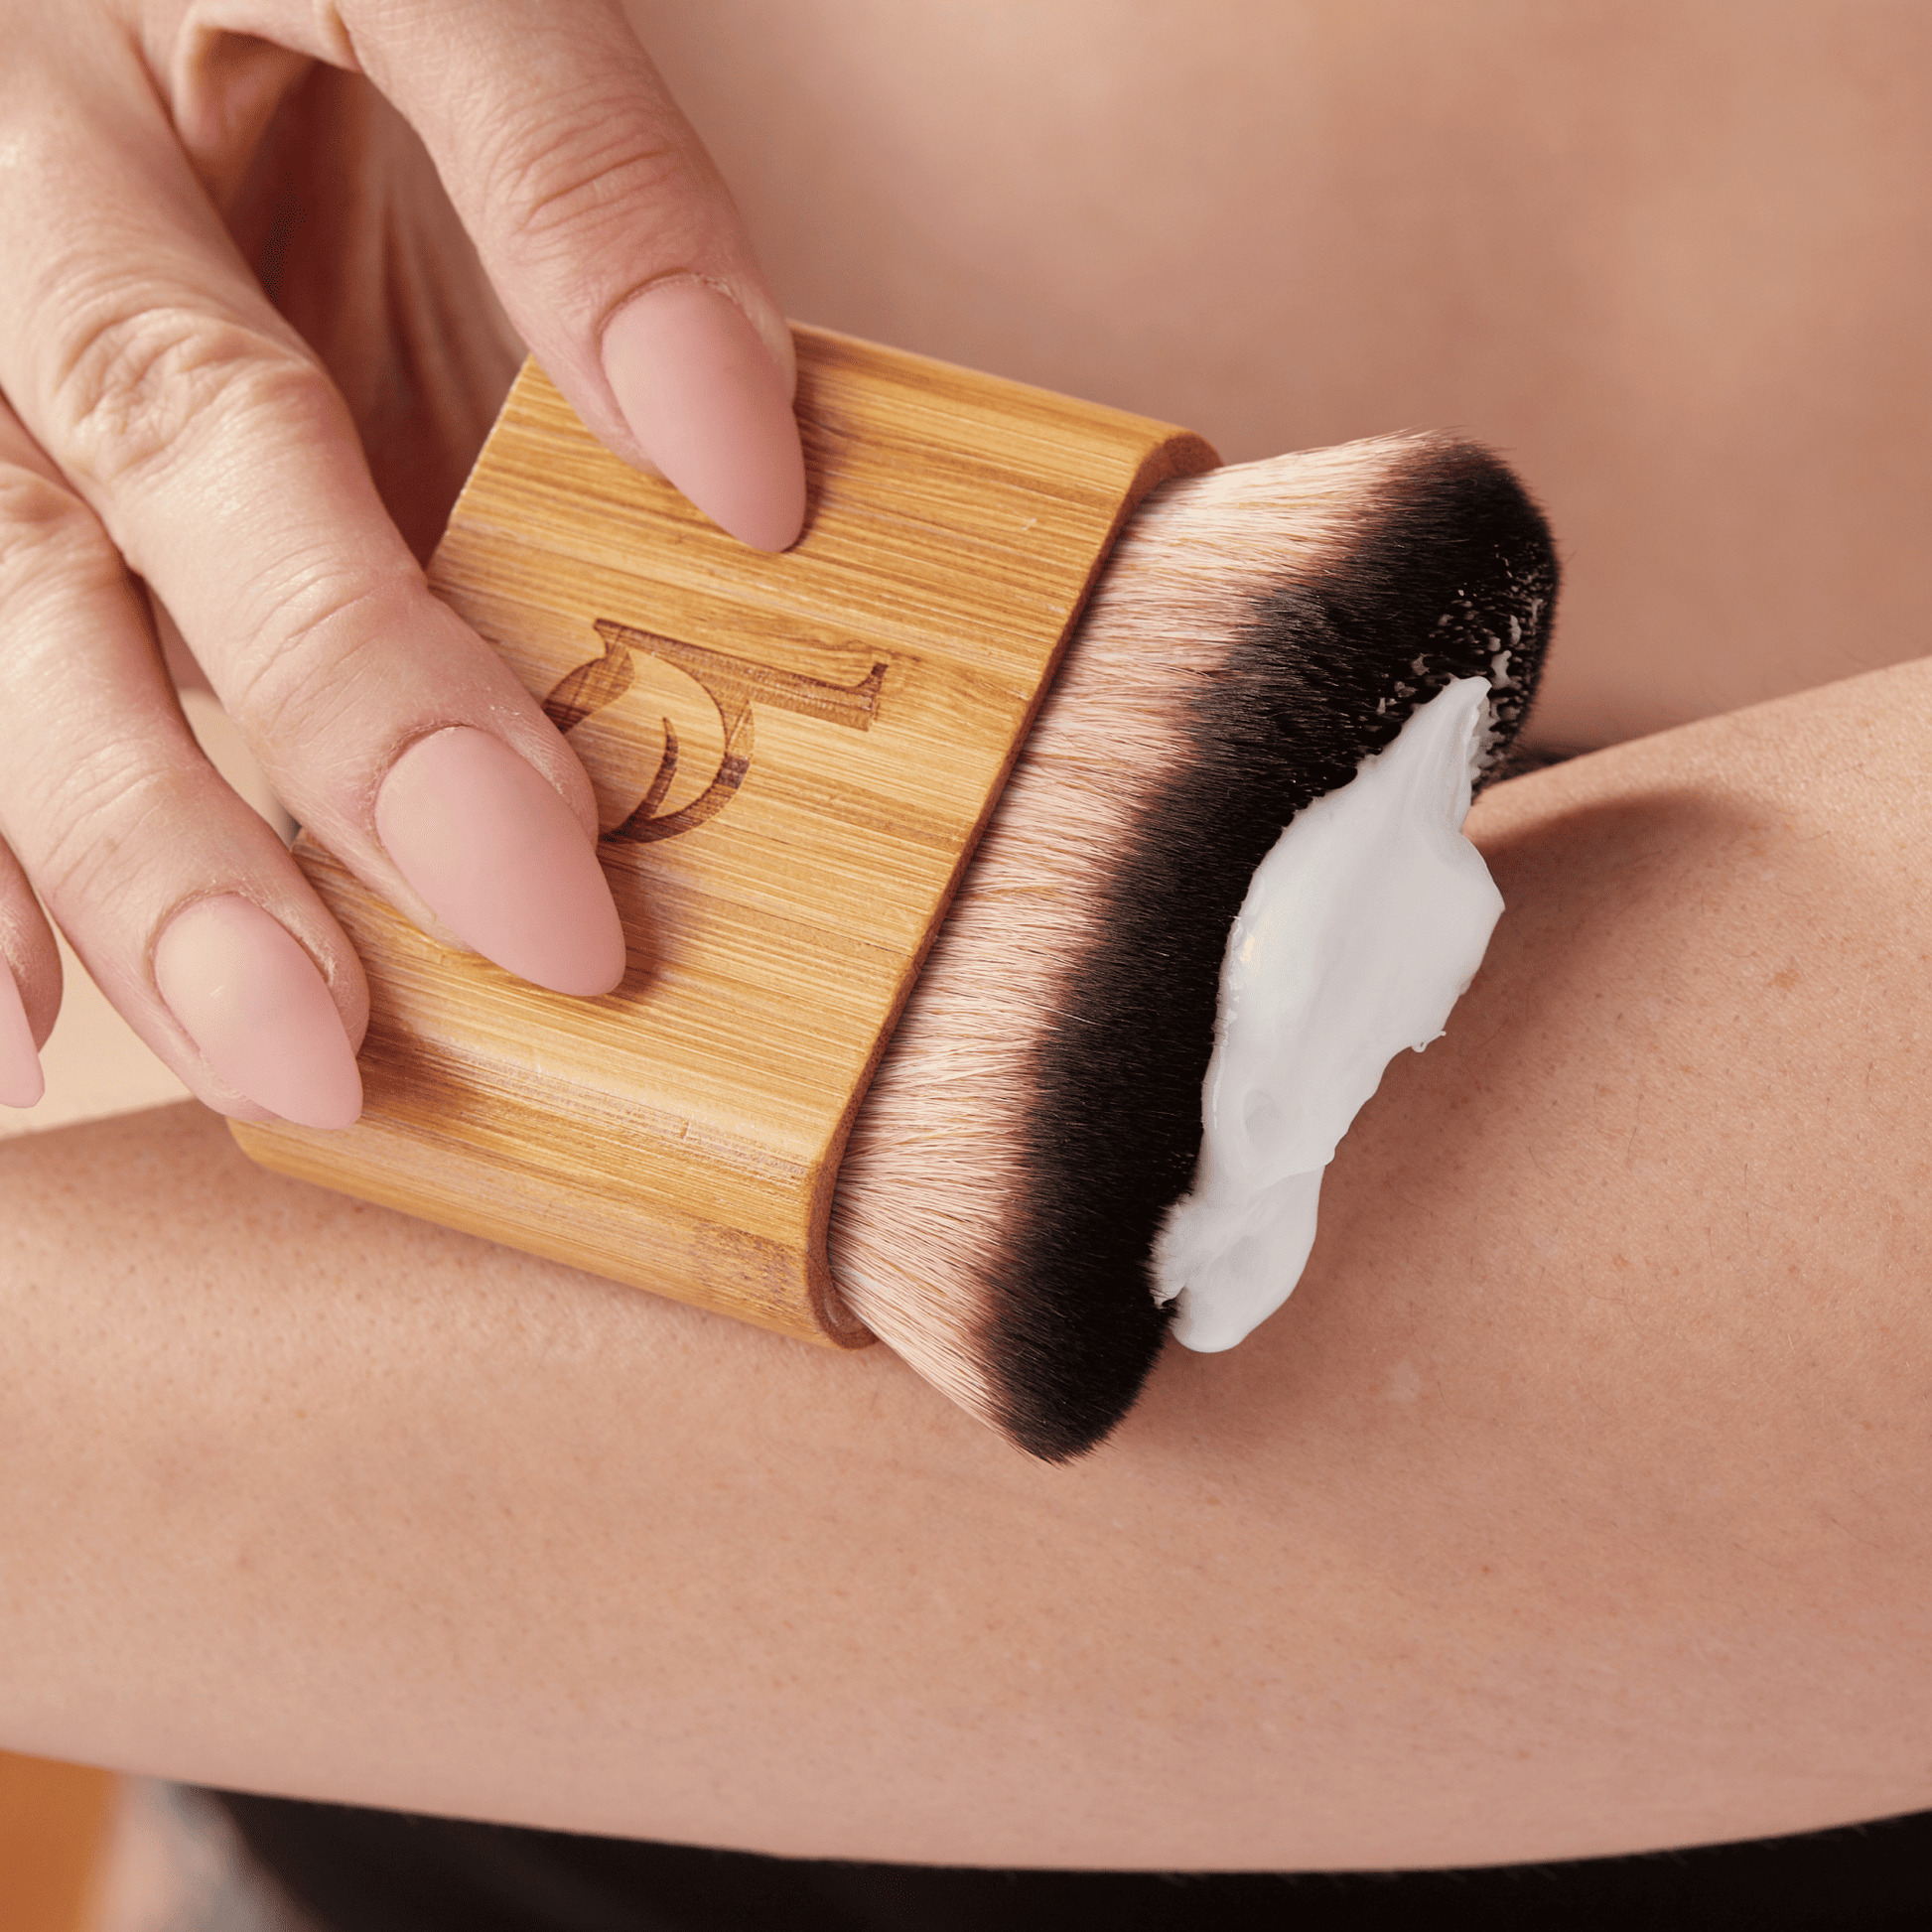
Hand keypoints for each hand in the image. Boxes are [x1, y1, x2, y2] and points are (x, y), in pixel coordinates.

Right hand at [0, 0, 804, 1125]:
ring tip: (298, 1048)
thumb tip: (737, 484)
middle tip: (546, 916)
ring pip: (2, 580)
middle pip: (181, 411)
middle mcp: (33, 132)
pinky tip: (19, 1040)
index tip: (755, 484)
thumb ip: (564, 216)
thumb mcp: (424, 55)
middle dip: (357, 678)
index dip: (597, 247)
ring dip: (143, 840)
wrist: (82, 37)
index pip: (442, 40)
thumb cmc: (277, 50)